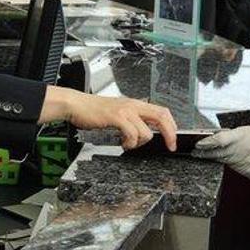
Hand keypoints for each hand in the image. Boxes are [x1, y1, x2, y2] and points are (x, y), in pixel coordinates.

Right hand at [39, 85, 176, 151]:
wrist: (77, 105)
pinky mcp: (116, 117)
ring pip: (146, 131)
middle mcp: (133, 105)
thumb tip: (145, 131)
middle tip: (170, 146)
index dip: (172, 125)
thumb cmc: (94, 110)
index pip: (162, 111)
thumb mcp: (118, 112)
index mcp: (135, 104)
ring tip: (128, 144)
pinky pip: (132, 133)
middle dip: (170, 133)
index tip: (173, 138)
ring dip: (139, 143)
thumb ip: (132, 119)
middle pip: (161, 116)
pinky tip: (122, 142)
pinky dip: (129, 142)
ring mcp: (125, 110)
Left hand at [192, 126, 249, 180]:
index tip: (198, 143)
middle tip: (195, 151)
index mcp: (244, 136)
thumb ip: (232, 134)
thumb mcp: (249, 131)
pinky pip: (232, 167)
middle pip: (218, 152)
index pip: (220, 140)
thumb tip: (215, 137)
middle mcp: (244, 149)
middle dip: (204, 152)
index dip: (207, 142)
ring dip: (211, 157)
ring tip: (202, 154)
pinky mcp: (247, 171)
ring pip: (223, 160)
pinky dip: (226, 163)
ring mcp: (245, 162)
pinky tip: (222, 159)